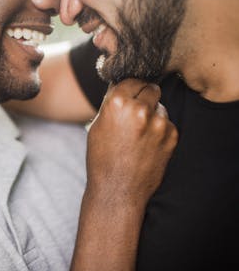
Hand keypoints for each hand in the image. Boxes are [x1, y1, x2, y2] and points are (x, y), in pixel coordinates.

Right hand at [87, 78, 177, 207]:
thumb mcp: (98, 125)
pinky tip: (147, 144)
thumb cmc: (102, 158)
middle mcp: (140, 110)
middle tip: (136, 111)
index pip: (131, 80)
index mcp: (117, 103)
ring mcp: (159, 123)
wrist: (117, 190)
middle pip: (150, 88)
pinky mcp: (172, 136)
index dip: (129, 88)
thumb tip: (122, 84)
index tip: (129, 93)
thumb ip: (112, 103)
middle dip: (144, 96)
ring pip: (160, 106)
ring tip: (139, 134)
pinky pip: (168, 123)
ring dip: (153, 114)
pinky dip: (160, 130)